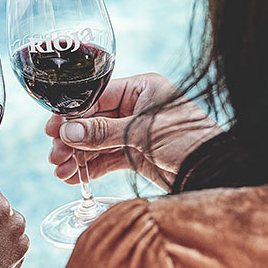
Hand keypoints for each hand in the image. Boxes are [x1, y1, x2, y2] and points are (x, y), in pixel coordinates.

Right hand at [46, 73, 220, 190]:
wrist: (215, 170)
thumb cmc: (188, 140)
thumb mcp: (141, 133)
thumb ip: (103, 132)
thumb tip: (68, 133)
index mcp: (142, 89)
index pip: (97, 97)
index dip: (73, 114)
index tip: (53, 129)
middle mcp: (137, 108)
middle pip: (94, 120)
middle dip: (72, 140)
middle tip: (55, 156)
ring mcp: (136, 132)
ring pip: (98, 142)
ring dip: (78, 156)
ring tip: (61, 172)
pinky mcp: (137, 155)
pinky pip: (108, 158)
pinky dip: (92, 167)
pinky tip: (75, 177)